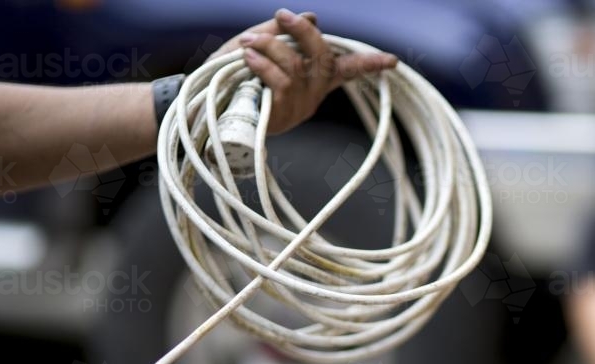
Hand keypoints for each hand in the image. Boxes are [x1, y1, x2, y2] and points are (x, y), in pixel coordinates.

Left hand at [215, 8, 397, 134]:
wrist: (201, 107)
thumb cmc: (228, 76)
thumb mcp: (254, 44)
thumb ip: (280, 32)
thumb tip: (312, 16)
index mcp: (310, 80)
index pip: (346, 71)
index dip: (370, 65)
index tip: (393, 61)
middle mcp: (311, 96)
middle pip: (324, 59)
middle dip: (305, 34)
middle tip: (284, 15)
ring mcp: (298, 108)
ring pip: (298, 67)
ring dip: (271, 47)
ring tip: (247, 43)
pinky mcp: (282, 117)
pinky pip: (282, 82)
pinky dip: (264, 63)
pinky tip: (248, 58)